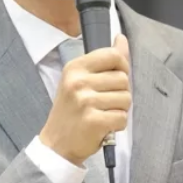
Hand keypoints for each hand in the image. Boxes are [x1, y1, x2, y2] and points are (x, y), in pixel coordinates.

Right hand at [39, 34, 130, 165]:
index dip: (122, 67)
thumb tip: (121, 38)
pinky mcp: (93, 121)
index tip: (114, 78)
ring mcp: (85, 102)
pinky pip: (122, 117)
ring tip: (103, 113)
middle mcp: (78, 82)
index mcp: (75, 67)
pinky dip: (117, 124)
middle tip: (103, 102)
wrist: (56, 144)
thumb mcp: (81, 79)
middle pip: (123, 79)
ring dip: (119, 109)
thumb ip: (104, 60)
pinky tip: (104, 125)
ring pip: (126, 98)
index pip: (113, 55)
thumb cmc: (72, 110)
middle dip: (121, 92)